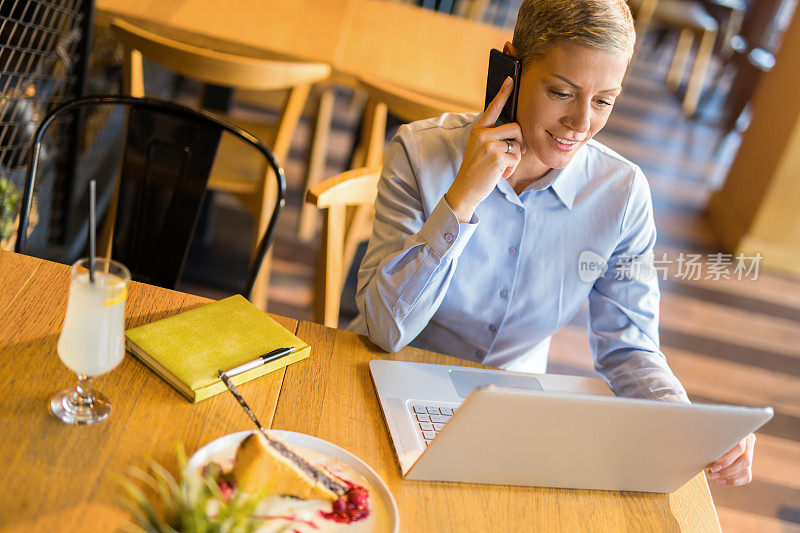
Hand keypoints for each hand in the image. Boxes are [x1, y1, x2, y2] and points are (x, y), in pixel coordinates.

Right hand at [445, 76, 525, 221]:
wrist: (465, 190)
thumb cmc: (477, 170)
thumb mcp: (482, 149)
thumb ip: (495, 138)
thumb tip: (519, 132)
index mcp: (478, 130)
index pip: (493, 108)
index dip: (503, 93)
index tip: (511, 78)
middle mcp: (482, 134)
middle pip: (516, 128)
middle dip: (519, 143)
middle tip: (511, 155)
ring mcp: (489, 145)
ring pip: (518, 144)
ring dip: (515, 157)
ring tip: (502, 166)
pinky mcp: (497, 157)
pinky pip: (517, 158)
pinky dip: (512, 169)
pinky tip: (500, 174)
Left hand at [706, 433, 755, 485]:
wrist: (710, 431)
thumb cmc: (708, 433)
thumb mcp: (711, 434)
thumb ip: (713, 442)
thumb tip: (706, 455)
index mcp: (741, 432)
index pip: (739, 447)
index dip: (726, 459)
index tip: (713, 466)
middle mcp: (749, 442)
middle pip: (745, 461)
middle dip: (726, 470)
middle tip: (711, 473)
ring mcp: (750, 454)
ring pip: (745, 470)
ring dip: (728, 476)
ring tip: (713, 476)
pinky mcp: (748, 465)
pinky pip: (746, 476)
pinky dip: (733, 481)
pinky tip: (721, 480)